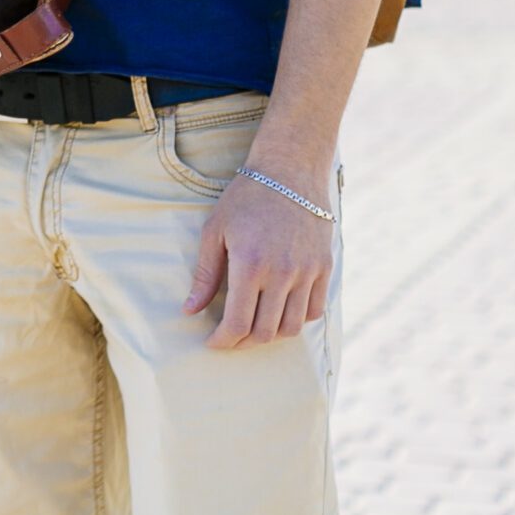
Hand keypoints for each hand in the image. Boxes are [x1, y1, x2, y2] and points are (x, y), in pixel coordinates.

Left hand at [184, 163, 336, 348]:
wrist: (289, 171)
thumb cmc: (245, 198)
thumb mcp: (215, 231)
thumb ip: (205, 275)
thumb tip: (189, 311)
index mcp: (250, 264)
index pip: (238, 323)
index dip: (223, 340)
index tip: (212, 342)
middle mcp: (282, 273)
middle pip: (265, 332)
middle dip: (243, 342)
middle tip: (230, 337)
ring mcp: (307, 272)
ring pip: (291, 327)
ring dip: (270, 335)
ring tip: (253, 327)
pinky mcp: (325, 268)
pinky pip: (314, 310)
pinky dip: (296, 319)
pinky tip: (279, 311)